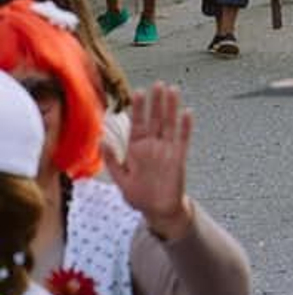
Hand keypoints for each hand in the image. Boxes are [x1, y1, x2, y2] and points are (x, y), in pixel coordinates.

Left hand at [104, 83, 193, 240]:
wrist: (159, 210)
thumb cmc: (140, 196)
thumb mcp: (121, 180)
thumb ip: (113, 161)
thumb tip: (102, 141)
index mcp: (137, 149)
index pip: (138, 124)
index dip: (138, 109)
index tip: (139, 92)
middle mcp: (153, 146)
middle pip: (155, 119)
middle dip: (156, 102)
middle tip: (158, 84)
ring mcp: (167, 150)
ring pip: (170, 124)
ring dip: (171, 107)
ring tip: (173, 90)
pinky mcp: (179, 158)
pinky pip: (183, 139)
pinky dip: (186, 127)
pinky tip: (188, 113)